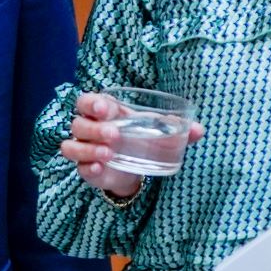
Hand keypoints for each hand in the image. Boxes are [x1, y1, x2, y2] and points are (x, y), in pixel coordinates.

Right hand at [59, 92, 201, 199]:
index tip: (105, 108)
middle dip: (94, 128)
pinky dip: (87, 167)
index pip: (86, 101)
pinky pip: (77, 167)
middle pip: (78, 123)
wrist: (137, 168)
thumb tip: (199, 130)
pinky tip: (99, 168)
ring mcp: (85, 150)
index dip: (91, 102)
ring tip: (109, 154)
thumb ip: (179, 128)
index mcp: (105, 112)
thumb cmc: (143, 140)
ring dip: (88, 148)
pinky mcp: (86, 169)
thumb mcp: (161, 131)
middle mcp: (90, 129)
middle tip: (115, 135)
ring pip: (71, 145)